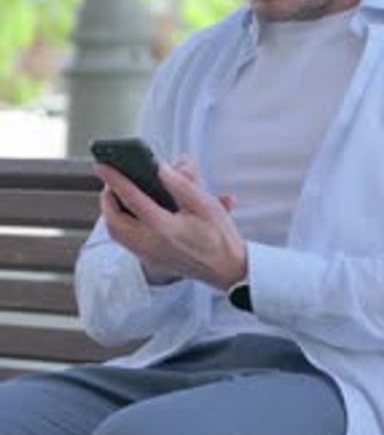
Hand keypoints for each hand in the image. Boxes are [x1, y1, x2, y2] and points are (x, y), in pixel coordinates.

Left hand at [95, 156, 246, 289]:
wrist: (228, 269)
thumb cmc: (220, 236)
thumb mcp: (206, 204)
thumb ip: (182, 184)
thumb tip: (161, 168)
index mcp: (166, 228)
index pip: (132, 199)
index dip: (116, 179)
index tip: (103, 166)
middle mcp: (152, 244)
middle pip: (114, 222)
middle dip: (107, 199)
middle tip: (110, 181)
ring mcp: (149, 255)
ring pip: (116, 234)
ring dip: (111, 213)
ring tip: (117, 194)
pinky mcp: (151, 260)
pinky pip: (125, 242)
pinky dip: (121, 224)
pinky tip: (129, 212)